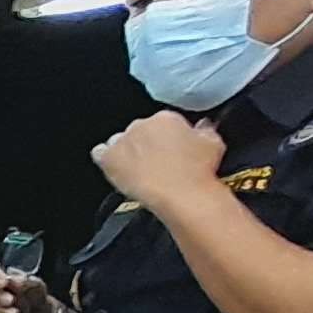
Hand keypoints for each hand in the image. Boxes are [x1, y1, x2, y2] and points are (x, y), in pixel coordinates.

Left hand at [91, 112, 224, 209]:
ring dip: (126, 151)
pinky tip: (116, 169)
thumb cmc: (198, 171)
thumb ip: (205, 130)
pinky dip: (105, 159)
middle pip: (139, 130)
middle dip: (146, 143)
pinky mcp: (108, 159)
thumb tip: (203, 126)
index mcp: (166, 117)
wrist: (182, 195)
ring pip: (118, 141)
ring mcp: (122, 141)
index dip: (168, 136)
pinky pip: (99, 153)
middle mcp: (141, 125)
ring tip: (138, 169)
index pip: (163, 121)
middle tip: (157, 162)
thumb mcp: (213, 143)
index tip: (173, 148)